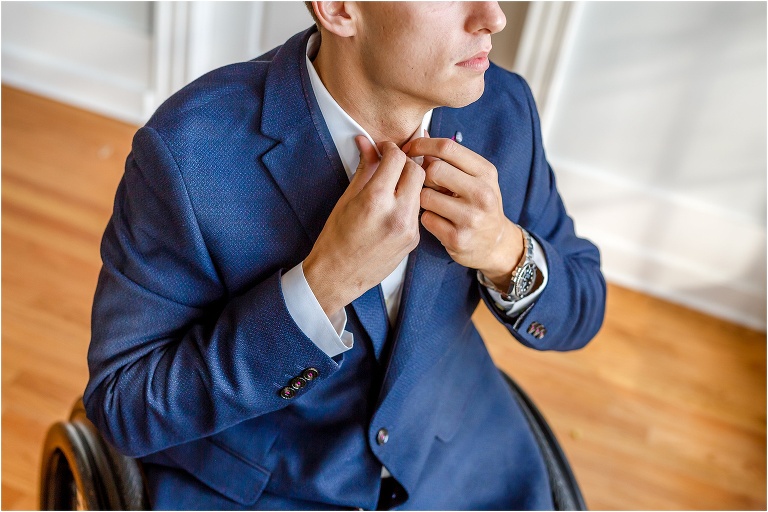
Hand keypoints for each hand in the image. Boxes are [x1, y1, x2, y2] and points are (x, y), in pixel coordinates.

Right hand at [303, 137, 424, 317]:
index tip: (384, 149)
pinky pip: (417, 209)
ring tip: (392, 184)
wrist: (339, 275)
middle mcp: (397, 214)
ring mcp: (409, 228)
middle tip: (392, 163)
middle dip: (405, 162)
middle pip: (417, 171)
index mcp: (375, 200)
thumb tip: (366, 142)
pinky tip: (393, 206)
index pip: (397, 158)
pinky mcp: (415, 239)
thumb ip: (364, 168)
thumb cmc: (336, 238)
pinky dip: (408, 201)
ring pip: (420, 190)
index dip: (390, 148)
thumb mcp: (347, 198)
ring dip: (409, 182)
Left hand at [402, 135, 522, 289]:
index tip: (409, 149)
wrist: (495, 243)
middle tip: (428, 184)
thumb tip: (420, 134)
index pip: (447, 147)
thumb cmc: (479, 204)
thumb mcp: (476, 177)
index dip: (422, 144)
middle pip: (433, 170)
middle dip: (424, 176)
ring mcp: (471, 217)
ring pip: (425, 196)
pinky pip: (426, 219)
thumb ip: (451, 158)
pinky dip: (427, 219)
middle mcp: (482, 193)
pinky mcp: (458, 238)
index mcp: (486, 172)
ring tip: (435, 204)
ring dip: (423, 199)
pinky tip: (439, 221)